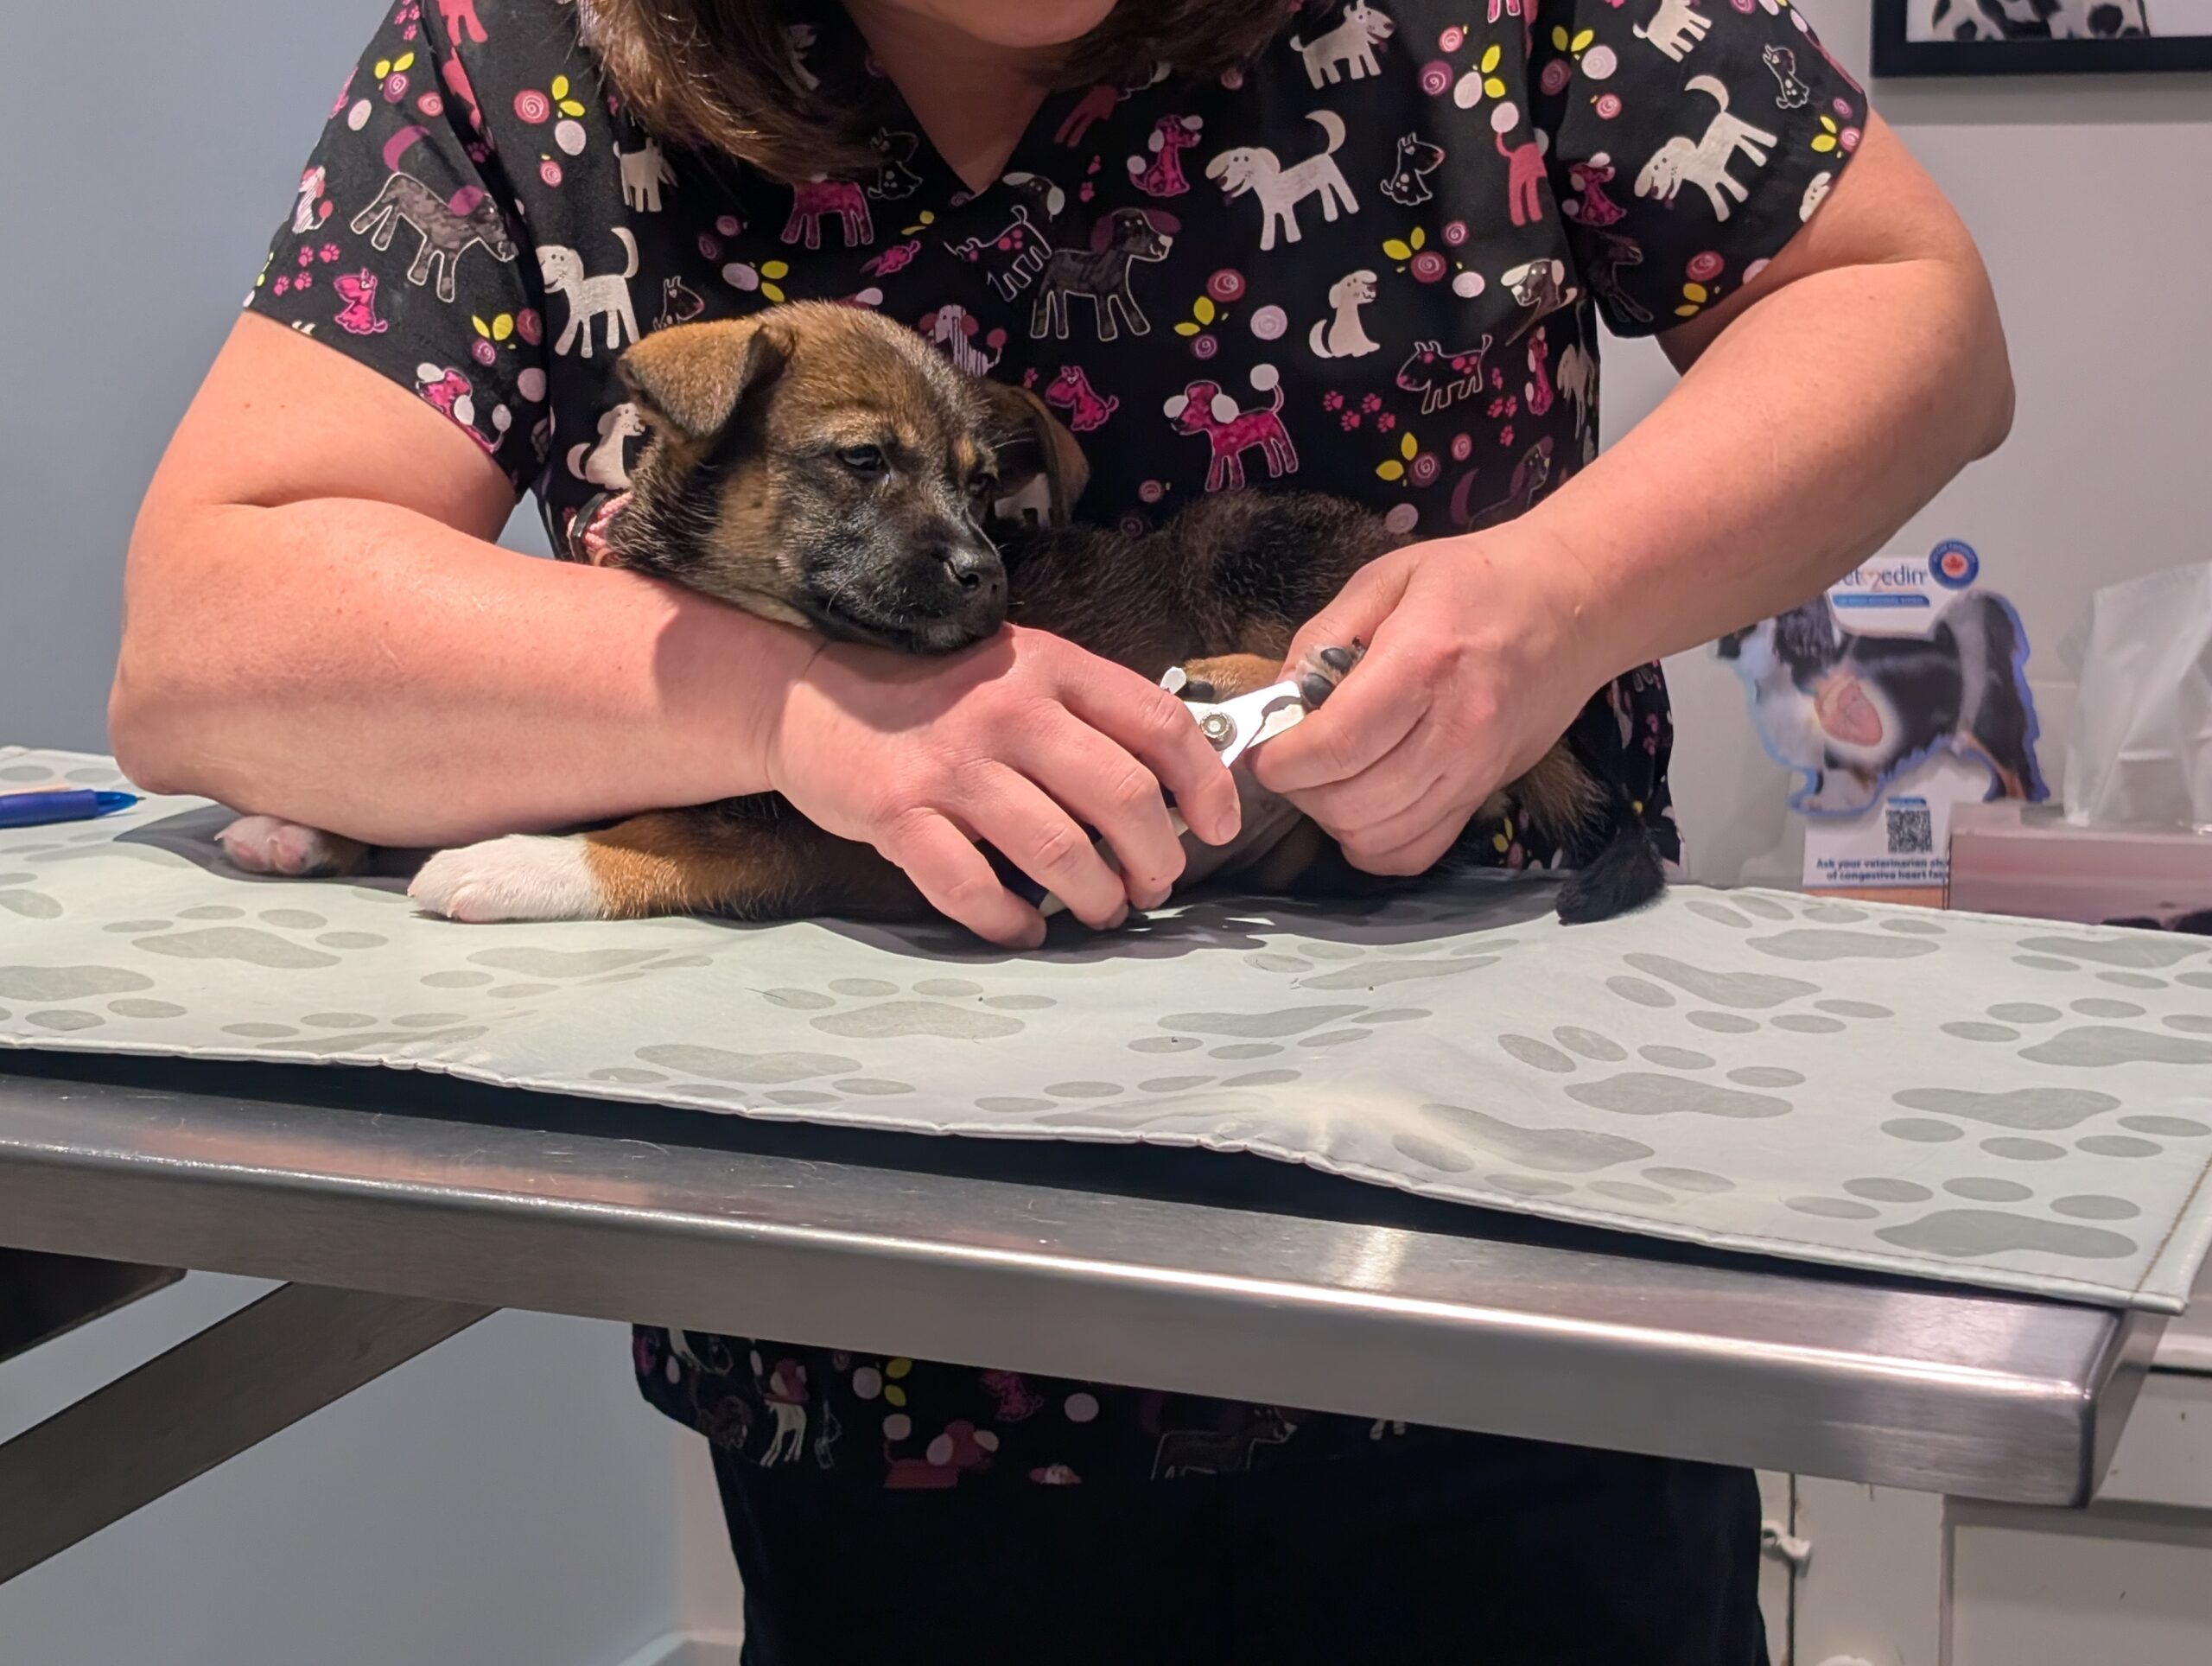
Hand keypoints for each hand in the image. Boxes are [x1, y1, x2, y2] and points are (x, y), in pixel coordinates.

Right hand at [767, 625, 1242, 947]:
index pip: (1160, 723)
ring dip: (1097, 899)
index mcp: (1050, 667)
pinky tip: (1026, 929)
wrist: (809, 693)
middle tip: (1153, 883)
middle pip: (1124, 798)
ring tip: (1101, 910)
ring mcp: (953, 766)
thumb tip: (1172, 788)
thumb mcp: (1019, 669)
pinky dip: (1011, 923)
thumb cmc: (932, 692)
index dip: (1208, 784)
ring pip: (1060, 853)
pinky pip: (974, 890)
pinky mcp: (900, 816)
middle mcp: (1008, 710)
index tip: (1220, 827)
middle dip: (1157, 859)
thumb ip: (1087, 713)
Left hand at [1251, 526, 1607, 875]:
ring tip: (1327, 779)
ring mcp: (1476, 771)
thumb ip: (1323, 636)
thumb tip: (1278, 700)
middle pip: (1350, 802)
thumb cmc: (1477, 581)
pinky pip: (1416, 853)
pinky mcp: (1486, 794)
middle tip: (1291, 760)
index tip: (1262, 750)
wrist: (1574, 602)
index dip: (1282, 761)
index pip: (1336, 746)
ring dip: (1332, 818)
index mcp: (1423, 663)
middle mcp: (1455, 729)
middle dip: (1299, 790)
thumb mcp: (1388, 578)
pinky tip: (1363, 808)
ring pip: (1378, 837)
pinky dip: (1374, 845)